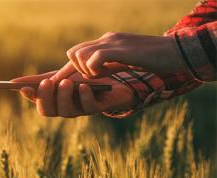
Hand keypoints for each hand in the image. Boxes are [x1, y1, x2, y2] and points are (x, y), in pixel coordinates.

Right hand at [11, 70, 134, 117]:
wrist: (108, 78)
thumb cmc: (80, 78)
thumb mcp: (58, 76)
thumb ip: (39, 80)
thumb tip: (14, 83)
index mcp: (55, 101)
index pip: (39, 103)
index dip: (32, 97)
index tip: (24, 87)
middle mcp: (65, 108)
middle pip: (49, 111)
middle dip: (46, 98)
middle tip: (46, 82)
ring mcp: (80, 109)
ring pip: (66, 111)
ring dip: (63, 97)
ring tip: (65, 82)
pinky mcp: (96, 107)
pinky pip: (88, 107)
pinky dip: (84, 97)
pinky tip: (83, 86)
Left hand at [65, 32, 187, 76]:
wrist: (175, 52)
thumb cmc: (151, 59)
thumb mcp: (124, 60)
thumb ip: (109, 63)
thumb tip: (94, 71)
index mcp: (106, 42)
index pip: (77, 52)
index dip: (66, 69)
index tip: (58, 82)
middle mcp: (106, 39)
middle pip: (73, 52)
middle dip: (74, 71)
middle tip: (90, 80)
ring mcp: (113, 43)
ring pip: (80, 55)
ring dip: (86, 71)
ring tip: (101, 76)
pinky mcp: (121, 49)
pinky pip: (95, 58)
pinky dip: (95, 69)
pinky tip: (107, 74)